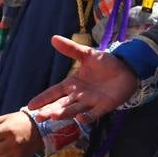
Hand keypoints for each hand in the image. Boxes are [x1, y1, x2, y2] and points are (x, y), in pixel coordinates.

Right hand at [22, 35, 138, 122]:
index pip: (54, 92)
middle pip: (61, 104)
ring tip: (53, 116)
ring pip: (74, 109)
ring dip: (64, 113)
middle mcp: (79, 95)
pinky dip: (87, 117)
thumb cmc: (105, 63)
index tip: (30, 106)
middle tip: (39, 116)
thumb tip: (53, 38)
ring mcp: (91, 102)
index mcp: (72, 84)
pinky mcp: (104, 106)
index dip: (43, 99)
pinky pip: (94, 114)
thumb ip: (71, 49)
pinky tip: (80, 119)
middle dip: (50, 110)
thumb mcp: (87, 54)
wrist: (127, 68)